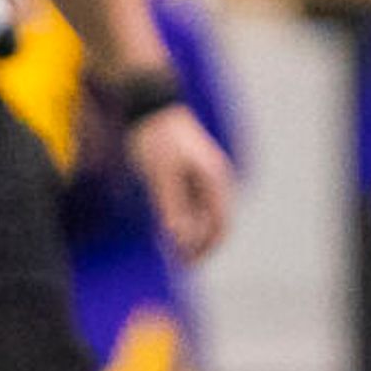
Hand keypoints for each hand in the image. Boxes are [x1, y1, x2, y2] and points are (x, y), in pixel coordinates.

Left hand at [124, 106, 235, 262]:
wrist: (149, 107)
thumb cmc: (155, 140)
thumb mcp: (160, 176)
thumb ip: (171, 208)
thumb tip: (179, 239)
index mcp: (214, 181)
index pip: (221, 226)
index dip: (206, 248)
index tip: (185, 263)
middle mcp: (214, 181)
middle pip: (214, 224)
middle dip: (197, 245)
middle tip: (174, 261)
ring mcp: (204, 178)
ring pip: (202, 217)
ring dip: (189, 235)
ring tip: (166, 248)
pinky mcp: (190, 175)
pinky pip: (192, 206)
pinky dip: (182, 220)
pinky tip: (164, 228)